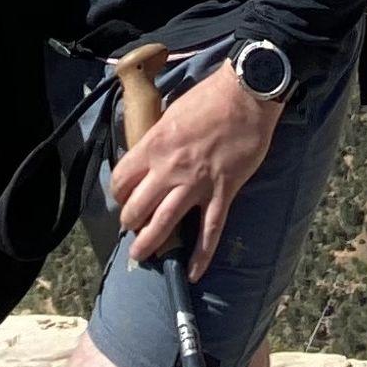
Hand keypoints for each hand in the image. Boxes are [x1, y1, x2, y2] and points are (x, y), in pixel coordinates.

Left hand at [106, 66, 280, 282]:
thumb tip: (149, 151)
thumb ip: (158, 137)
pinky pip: (209, 231)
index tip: (123, 197)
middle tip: (132, 228)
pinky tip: (193, 272)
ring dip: (149, 243)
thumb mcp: (171, 111)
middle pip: (137, 206)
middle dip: (130, 222)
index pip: (122, 178)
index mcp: (154, 145)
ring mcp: (196, 183)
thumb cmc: (210, 96)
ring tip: (140, 256)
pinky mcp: (223, 192)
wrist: (246, 94)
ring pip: (165, 223)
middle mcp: (169, 168)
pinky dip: (201, 256)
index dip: (119, 192)